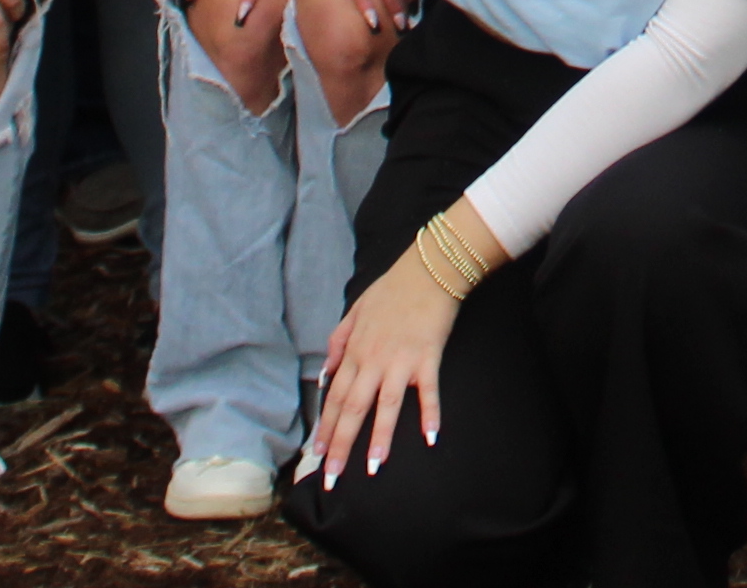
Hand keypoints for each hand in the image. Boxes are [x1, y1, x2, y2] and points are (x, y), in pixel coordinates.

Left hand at [308, 243, 461, 482]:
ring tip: (373, 467)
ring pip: (385, 405)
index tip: (316, 454)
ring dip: (379, 438)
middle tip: (333, 476)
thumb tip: (325, 374)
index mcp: (355, 352)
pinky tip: (430, 437)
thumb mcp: (355, 310)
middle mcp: (373, 360)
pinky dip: (429, 413)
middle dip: (341, 445)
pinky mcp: (428, 357)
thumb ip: (337, 342)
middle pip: (353, 409)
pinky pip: (428, 390)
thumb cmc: (392, 290)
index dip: (325, 427)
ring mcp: (401, 360)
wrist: (428, 269)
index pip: (335, 397)